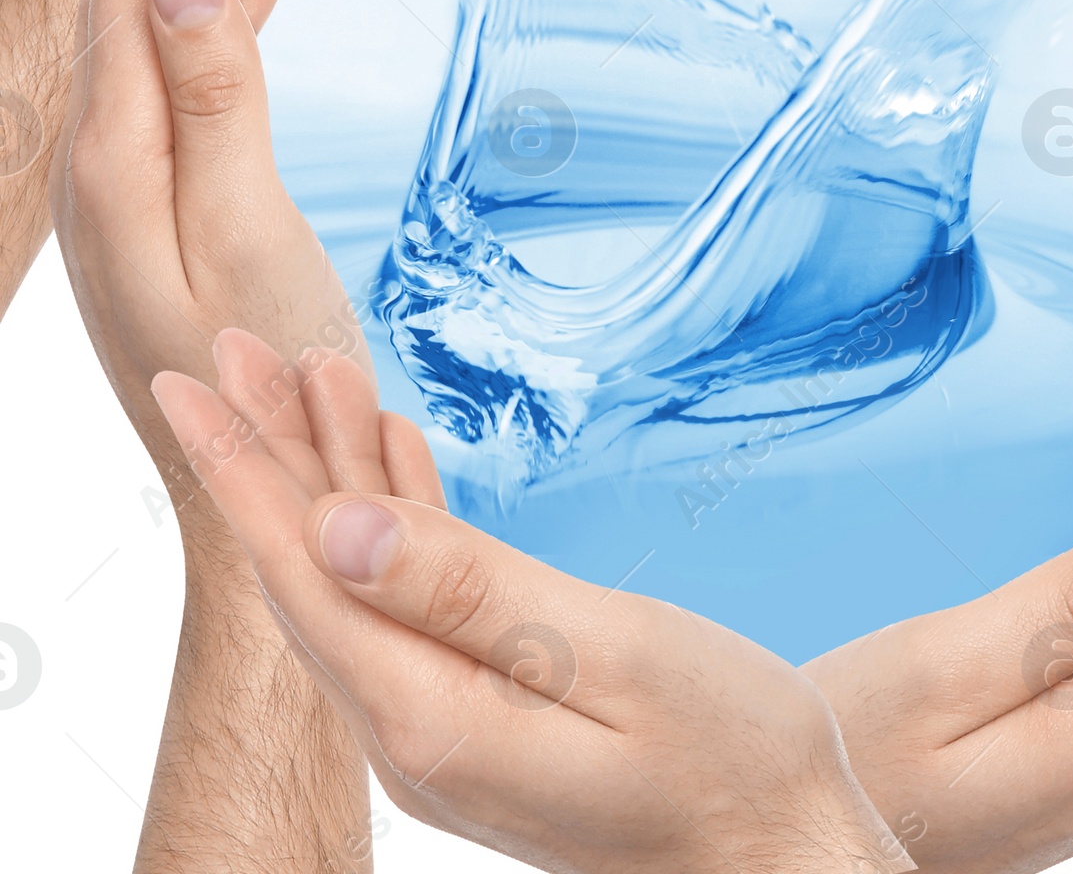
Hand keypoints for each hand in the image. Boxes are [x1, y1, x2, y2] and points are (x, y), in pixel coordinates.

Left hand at [51, 0, 367, 554]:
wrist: (265, 491)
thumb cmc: (264, 372)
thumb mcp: (244, 226)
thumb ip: (210, 96)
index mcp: (115, 159)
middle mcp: (111, 162)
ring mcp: (141, 185)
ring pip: (172, 30)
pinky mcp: (180, 203)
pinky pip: (201, 80)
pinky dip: (234, 16)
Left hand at [153, 331, 908, 873]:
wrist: (785, 854)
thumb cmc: (732, 755)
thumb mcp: (611, 655)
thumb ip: (472, 595)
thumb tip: (335, 532)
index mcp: (434, 720)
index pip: (308, 571)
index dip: (246, 469)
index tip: (190, 383)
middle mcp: (415, 736)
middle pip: (315, 569)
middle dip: (270, 451)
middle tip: (229, 347)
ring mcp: (446, 734)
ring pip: (359, 579)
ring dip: (332, 472)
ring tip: (306, 374)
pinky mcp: (483, 721)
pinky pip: (413, 602)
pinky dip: (396, 519)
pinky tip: (388, 462)